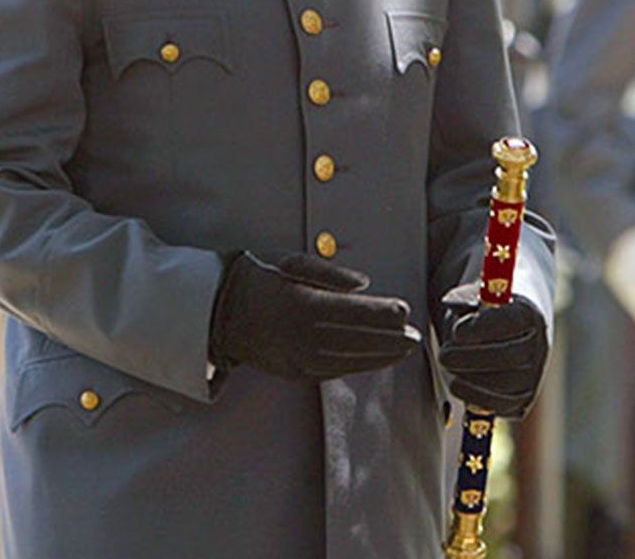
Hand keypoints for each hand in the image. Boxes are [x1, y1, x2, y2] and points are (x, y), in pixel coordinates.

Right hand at [207, 252, 420, 382]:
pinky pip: (333, 371)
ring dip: (380, 356)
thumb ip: (328, 272)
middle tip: (415, 335)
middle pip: (356, 339)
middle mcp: (301, 335)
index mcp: (301, 303)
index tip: (405, 310)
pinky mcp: (293, 372)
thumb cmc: (259, 278)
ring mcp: (297, 358)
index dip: (382, 312)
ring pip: (348, 360)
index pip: (353, 311)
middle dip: (389, 338)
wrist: (219, 311)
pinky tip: (376, 360)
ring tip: (404, 349)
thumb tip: (364, 283)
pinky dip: (358, 366)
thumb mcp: (289, 261)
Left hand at [436, 284, 549, 417]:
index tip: (458, 331)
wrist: (501, 333)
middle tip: (444, 356)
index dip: (483, 328)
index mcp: (528, 314)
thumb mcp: (472, 297)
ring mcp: (534, 373)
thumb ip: (463, 298)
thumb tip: (453, 304)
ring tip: (449, 369)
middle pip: (511, 356)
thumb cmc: (481, 313)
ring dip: (472, 379)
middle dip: (472, 358)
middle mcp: (538, 345)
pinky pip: (504, 405)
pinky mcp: (524, 397)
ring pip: (507, 384)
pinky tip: (459, 385)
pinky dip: (478, 398)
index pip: (512, 321)